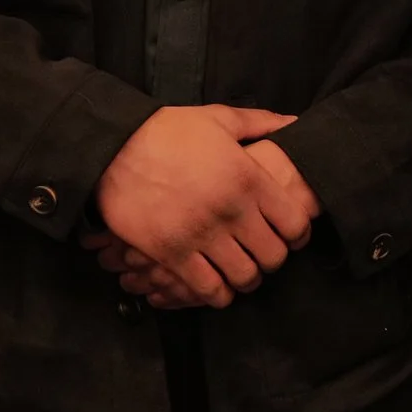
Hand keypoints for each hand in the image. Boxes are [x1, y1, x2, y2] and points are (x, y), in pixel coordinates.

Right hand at [93, 105, 311, 308]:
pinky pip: (208, 289)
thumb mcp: (219, 118)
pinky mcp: (172, 254)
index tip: (291, 235)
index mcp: (248, 177)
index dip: (298, 234)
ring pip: (243, 277)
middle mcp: (231, 211)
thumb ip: (260, 123)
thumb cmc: (168, 131)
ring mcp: (201, 235)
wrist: (114, 148)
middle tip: (263, 254)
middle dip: (272, 259)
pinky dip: (217, 293)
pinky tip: (216, 284)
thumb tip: (294, 123)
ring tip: (240, 271)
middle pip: (273, 256)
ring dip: (246, 279)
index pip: (295, 224)